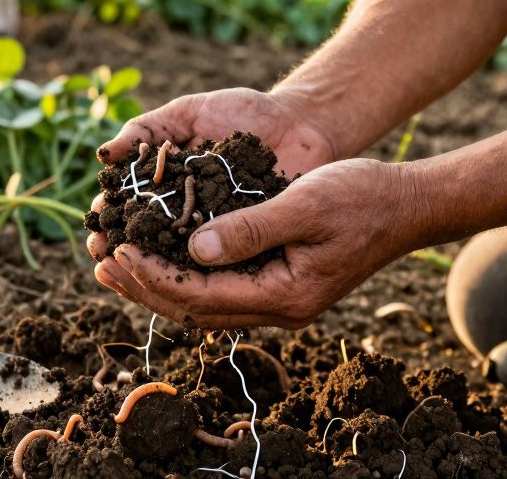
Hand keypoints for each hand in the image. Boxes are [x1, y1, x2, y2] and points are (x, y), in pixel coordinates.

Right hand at [88, 88, 339, 260]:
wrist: (301, 123)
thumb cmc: (244, 113)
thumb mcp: (190, 112)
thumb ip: (148, 128)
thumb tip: (104, 155)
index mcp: (164, 183)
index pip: (126, 205)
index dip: (108, 217)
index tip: (96, 227)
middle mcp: (184, 213)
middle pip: (143, 239)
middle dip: (121, 249)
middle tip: (105, 258)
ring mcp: (214, 232)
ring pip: (176, 260)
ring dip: (151, 271)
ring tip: (131, 275)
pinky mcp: (245, 246)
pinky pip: (219, 266)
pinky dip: (199, 276)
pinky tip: (181, 286)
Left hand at [91, 159, 430, 328]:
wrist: (407, 205)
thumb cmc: (361, 196)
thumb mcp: (304, 203)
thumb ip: (250, 228)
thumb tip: (193, 249)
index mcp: (284, 295)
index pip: (200, 294)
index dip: (152, 275)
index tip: (116, 251)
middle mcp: (279, 309)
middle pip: (194, 309)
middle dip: (143, 287)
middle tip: (98, 263)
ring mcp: (280, 300)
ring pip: (204, 303)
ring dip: (158, 284)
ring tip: (115, 265)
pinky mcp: (280, 284)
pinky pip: (220, 291)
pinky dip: (184, 275)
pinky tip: (160, 258)